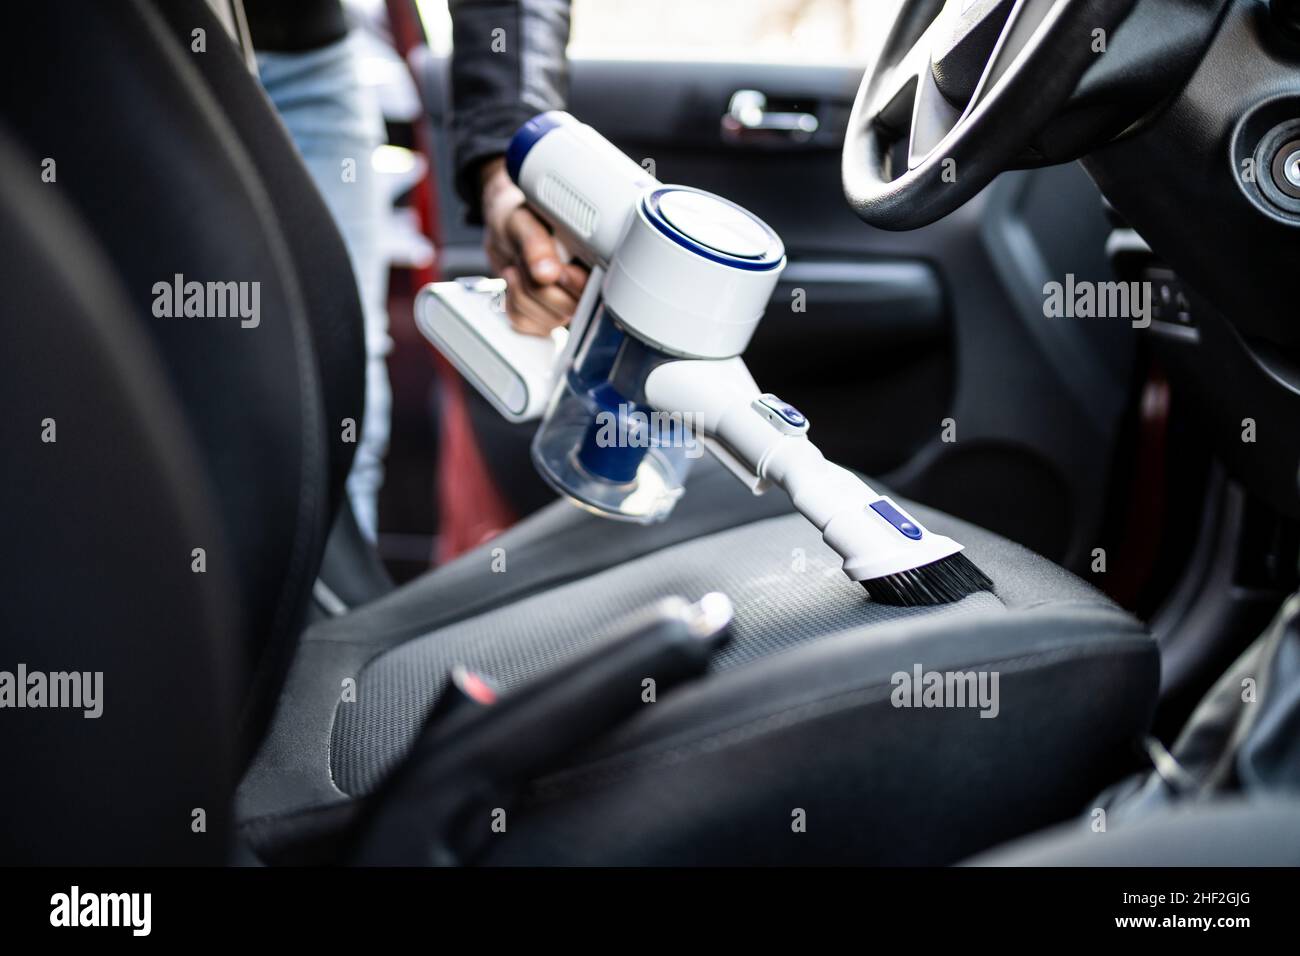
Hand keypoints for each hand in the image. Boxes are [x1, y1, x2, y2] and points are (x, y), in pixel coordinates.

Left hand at [479, 156, 588, 335]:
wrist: (502, 227)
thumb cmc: (522, 221)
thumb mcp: (525, 222)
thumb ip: (537, 246)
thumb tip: (546, 273)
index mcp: (589, 263)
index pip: (595, 290)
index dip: (574, 283)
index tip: (556, 269)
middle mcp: (580, 291)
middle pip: (566, 308)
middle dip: (537, 283)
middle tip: (528, 258)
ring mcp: (562, 309)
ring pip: (543, 318)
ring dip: (521, 290)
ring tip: (520, 266)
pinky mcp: (540, 320)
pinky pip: (524, 323)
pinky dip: (511, 301)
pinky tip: (515, 282)